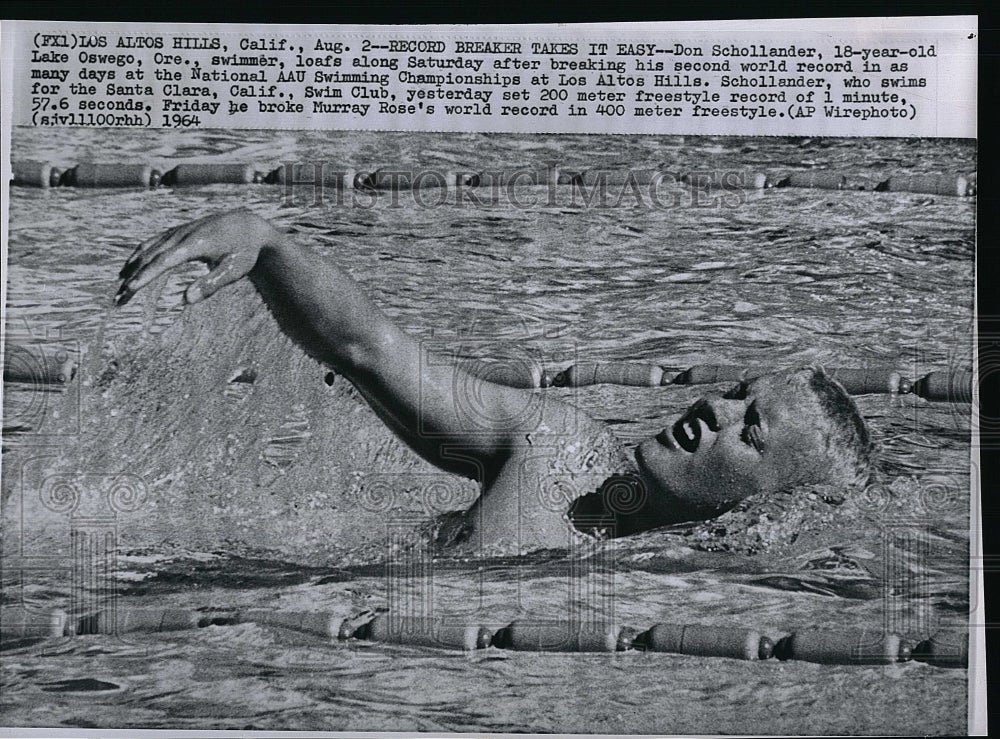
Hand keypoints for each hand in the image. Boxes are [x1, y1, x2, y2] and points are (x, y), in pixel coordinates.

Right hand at [115, 209, 282, 306]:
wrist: (248, 226)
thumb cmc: (244, 251)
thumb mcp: (234, 269)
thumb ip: (211, 284)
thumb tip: (186, 300)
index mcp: (196, 243)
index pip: (164, 261)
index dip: (147, 275)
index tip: (131, 288)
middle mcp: (182, 234)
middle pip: (151, 256)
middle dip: (133, 277)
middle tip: (119, 298)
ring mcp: (178, 231)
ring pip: (148, 248)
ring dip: (131, 267)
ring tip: (119, 286)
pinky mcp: (178, 231)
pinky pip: (153, 242)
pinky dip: (139, 254)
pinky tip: (130, 267)